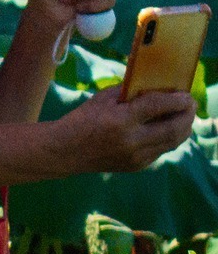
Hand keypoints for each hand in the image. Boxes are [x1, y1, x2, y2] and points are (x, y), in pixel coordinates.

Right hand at [66, 84, 193, 171]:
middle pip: (174, 128)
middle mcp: (131, 141)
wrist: (63, 151)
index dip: (176, 99)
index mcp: (120, 121)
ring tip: (184, 116)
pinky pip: (162, 150)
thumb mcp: (103, 99)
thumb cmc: (82, 120)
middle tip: (190, 104)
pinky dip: (169, 137)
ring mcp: (135, 156)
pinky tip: (167, 128)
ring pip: (173, 141)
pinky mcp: (137, 166)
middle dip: (188, 115)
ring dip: (184, 127)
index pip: (158, 106)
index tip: (186, 94)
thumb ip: (130, 92)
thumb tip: (157, 87)